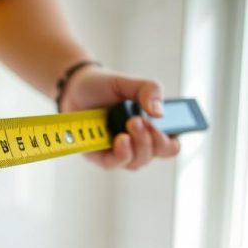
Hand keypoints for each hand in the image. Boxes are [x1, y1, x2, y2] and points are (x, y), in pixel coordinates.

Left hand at [59, 67, 179, 169]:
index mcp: (149, 128)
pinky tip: (122, 140)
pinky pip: (113, 165)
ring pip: (137, 162)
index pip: (169, 146)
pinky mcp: (98, 156)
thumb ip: (150, 90)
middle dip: (153, 140)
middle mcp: (136, 143)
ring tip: (132, 123)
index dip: (172, 141)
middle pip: (155, 155)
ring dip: (139, 146)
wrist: (75, 87)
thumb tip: (159, 113)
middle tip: (141, 121)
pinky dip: (121, 154)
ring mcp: (117, 151)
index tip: (168, 128)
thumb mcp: (131, 83)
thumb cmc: (105, 87)